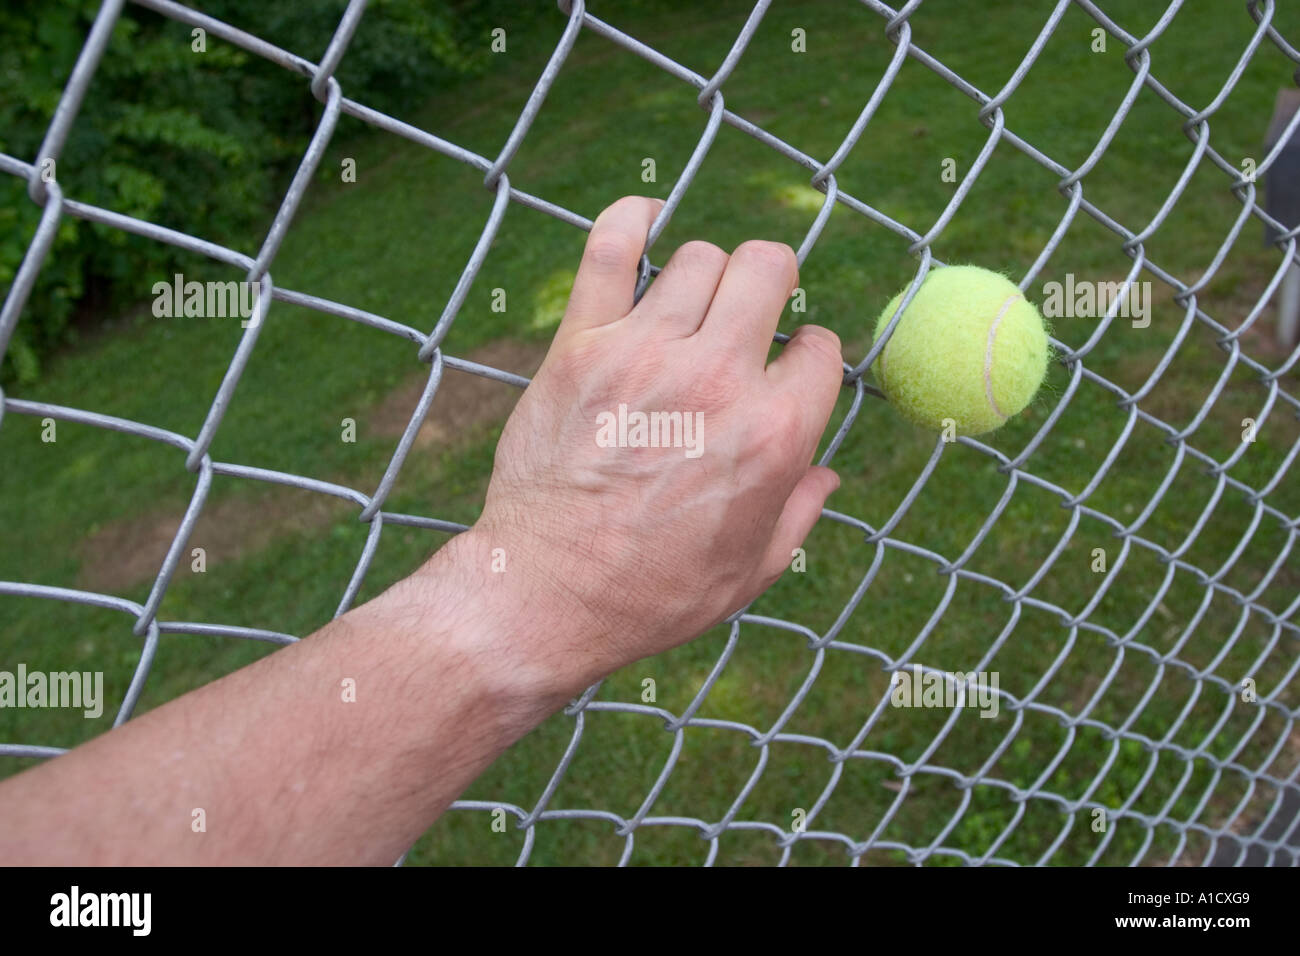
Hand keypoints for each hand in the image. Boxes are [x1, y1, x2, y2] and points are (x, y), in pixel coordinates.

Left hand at [466, 196, 843, 689]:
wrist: (546, 594)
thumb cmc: (653, 595)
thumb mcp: (752, 572)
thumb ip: (799, 511)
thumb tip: (826, 473)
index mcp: (773, 435)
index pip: (820, 349)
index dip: (809, 358)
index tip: (789, 371)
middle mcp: (717, 380)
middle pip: (767, 269)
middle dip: (773, 282)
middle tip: (753, 310)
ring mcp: (644, 354)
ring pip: (698, 256)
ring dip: (706, 274)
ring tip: (693, 304)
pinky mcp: (580, 345)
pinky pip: (609, 248)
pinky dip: (631, 219)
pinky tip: (646, 217)